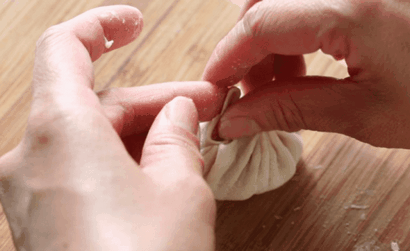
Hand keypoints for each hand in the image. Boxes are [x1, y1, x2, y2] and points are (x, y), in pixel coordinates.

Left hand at [0, 6, 225, 249]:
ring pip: (91, 140)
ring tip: (190, 140)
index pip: (66, 49)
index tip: (132, 22)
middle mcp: (30, 159)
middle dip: (152, 101)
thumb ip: (176, 136)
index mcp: (59, 132)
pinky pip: (83, 171)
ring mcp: (32, 194)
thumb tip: (180, 111)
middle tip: (202, 106)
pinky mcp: (44, 221)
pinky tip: (160, 171)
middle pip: (94, 103)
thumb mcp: (179, 187)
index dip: (102, 26)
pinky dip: (121, 161)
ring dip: (141, 133)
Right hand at [203, 0, 409, 148]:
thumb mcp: (362, 114)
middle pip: (263, 4)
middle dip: (245, 51)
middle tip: (250, 94)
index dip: (226, 59)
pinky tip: (302, 65)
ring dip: (266, 43)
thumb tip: (235, 119)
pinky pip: (304, 5)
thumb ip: (289, 112)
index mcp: (352, 8)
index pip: (259, 24)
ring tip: (280, 84)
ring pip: (279, 2)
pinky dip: (290, 34)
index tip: (214, 90)